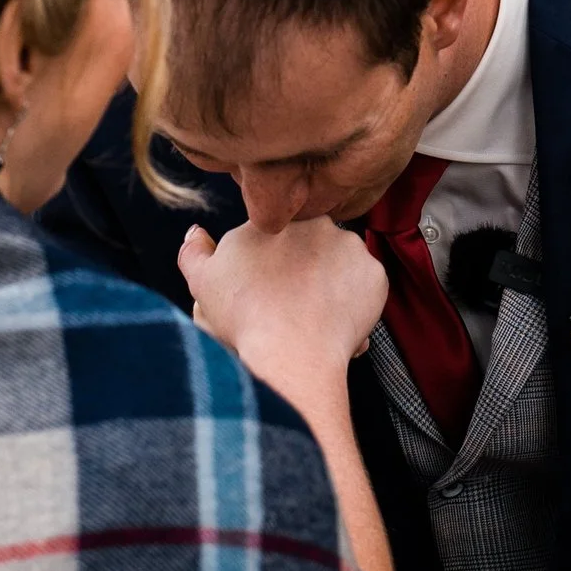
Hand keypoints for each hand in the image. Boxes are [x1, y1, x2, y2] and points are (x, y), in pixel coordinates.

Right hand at [178, 218, 385, 407]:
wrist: (289, 351)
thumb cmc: (243, 316)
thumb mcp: (202, 281)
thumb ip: (195, 251)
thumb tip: (196, 232)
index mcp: (276, 219)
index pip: (279, 236)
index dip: (274, 264)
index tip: (269, 290)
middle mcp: (316, 223)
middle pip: (312, 246)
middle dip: (305, 269)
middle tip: (291, 306)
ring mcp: (350, 247)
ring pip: (341, 265)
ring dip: (332, 286)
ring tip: (313, 320)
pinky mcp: (375, 275)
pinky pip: (366, 289)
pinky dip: (356, 305)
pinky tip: (335, 326)